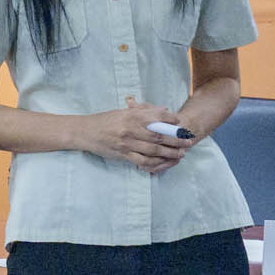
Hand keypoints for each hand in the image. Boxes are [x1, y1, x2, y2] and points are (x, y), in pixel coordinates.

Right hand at [76, 103, 192, 173]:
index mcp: (132, 116)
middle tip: (188, 142)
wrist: (86, 131)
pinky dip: (155, 163)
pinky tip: (164, 163)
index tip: (181, 124)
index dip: (171, 121)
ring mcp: (127, 143)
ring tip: (181, 154)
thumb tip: (164, 110)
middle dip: (176, 140)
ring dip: (170, 153)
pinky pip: (142, 161)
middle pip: (159, 136)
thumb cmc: (106, 120)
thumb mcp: (124, 111)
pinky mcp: (123, 155)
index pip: (156, 117)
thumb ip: (144, 111)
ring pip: (153, 150)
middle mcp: (130, 129)